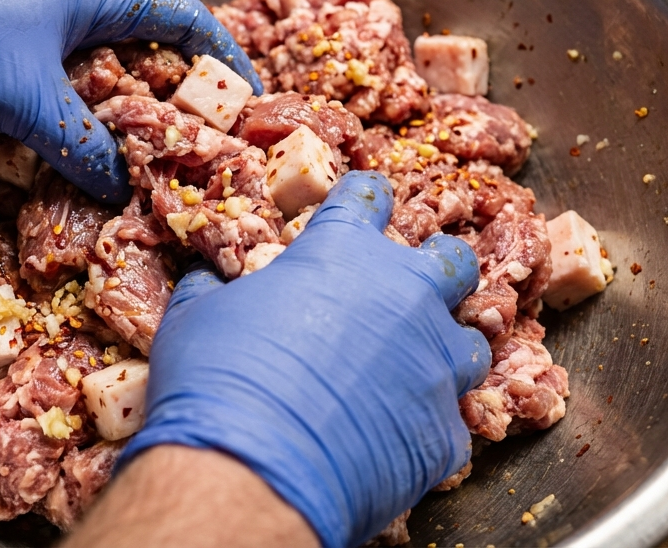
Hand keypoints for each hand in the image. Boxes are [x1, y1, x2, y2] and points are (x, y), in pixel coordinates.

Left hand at [0, 0, 260, 203]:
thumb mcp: (25, 99)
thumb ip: (80, 146)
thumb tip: (122, 189)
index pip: (183, 18)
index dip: (223, 57)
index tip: (248, 99)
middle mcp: (74, 1)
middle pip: (146, 48)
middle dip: (173, 97)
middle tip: (197, 148)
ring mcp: (37, 22)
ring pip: (100, 71)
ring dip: (120, 113)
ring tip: (144, 164)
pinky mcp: (4, 47)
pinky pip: (60, 84)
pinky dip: (76, 118)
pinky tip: (79, 157)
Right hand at [121, 171, 490, 547]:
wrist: (251, 469)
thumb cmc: (217, 378)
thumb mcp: (196, 318)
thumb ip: (214, 292)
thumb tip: (205, 283)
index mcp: (343, 252)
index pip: (369, 199)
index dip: (366, 199)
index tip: (366, 202)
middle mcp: (404, 295)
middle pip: (450, 261)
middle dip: (438, 265)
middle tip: (412, 282)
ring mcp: (434, 363)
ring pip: (470, 342)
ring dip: (444, 349)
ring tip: (417, 367)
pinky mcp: (445, 431)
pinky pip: (450, 422)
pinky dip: (425, 425)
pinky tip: (398, 436)